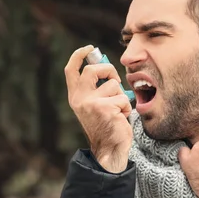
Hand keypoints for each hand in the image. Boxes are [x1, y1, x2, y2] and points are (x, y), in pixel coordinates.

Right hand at [65, 45, 132, 172]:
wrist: (109, 149)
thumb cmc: (107, 125)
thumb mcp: (96, 104)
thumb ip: (97, 88)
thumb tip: (108, 67)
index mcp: (75, 96)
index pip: (71, 70)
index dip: (79, 55)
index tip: (89, 48)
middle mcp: (79, 98)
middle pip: (93, 69)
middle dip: (109, 70)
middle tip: (115, 81)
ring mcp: (91, 103)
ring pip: (114, 85)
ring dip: (121, 97)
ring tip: (118, 111)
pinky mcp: (105, 108)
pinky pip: (123, 98)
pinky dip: (126, 107)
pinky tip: (120, 118)